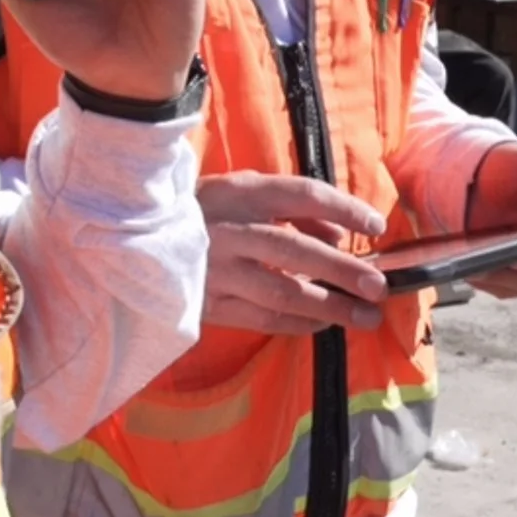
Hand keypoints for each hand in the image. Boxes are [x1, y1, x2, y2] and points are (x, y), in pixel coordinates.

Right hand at [199, 172, 388, 333]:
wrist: (137, 239)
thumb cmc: (205, 211)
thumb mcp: (243, 192)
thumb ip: (292, 209)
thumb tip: (340, 235)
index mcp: (240, 193)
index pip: (301, 195)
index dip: (344, 208)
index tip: (377, 226)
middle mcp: (230, 230)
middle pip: (295, 249)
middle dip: (342, 270)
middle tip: (378, 286)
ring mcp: (217, 271)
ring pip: (281, 292)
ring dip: (329, 307)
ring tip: (365, 317)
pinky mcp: (208, 304)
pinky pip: (262, 318)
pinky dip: (299, 323)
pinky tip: (325, 324)